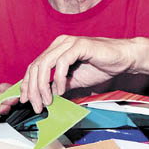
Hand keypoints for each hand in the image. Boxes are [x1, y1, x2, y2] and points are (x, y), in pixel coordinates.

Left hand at [20, 35, 136, 112]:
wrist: (123, 59)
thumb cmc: (101, 67)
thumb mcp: (74, 81)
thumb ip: (58, 86)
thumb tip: (44, 97)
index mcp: (55, 50)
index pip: (34, 67)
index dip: (27, 84)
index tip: (25, 100)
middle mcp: (59, 44)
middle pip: (36, 66)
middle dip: (33, 89)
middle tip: (36, 105)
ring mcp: (68, 43)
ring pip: (45, 65)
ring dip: (43, 86)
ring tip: (47, 101)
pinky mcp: (79, 45)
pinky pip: (61, 63)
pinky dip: (59, 79)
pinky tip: (61, 91)